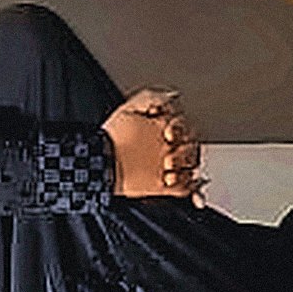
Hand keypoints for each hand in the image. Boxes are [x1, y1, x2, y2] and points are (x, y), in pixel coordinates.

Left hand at [101, 87, 206, 205]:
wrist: (99, 163)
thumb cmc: (112, 136)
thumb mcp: (128, 109)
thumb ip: (151, 98)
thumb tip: (173, 96)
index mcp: (166, 127)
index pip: (186, 126)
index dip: (180, 128)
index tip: (168, 133)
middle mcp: (172, 147)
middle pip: (192, 148)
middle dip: (183, 153)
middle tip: (168, 158)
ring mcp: (172, 167)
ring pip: (192, 167)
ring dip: (185, 171)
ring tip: (169, 174)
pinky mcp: (168, 186)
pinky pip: (188, 188)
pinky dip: (194, 192)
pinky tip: (189, 195)